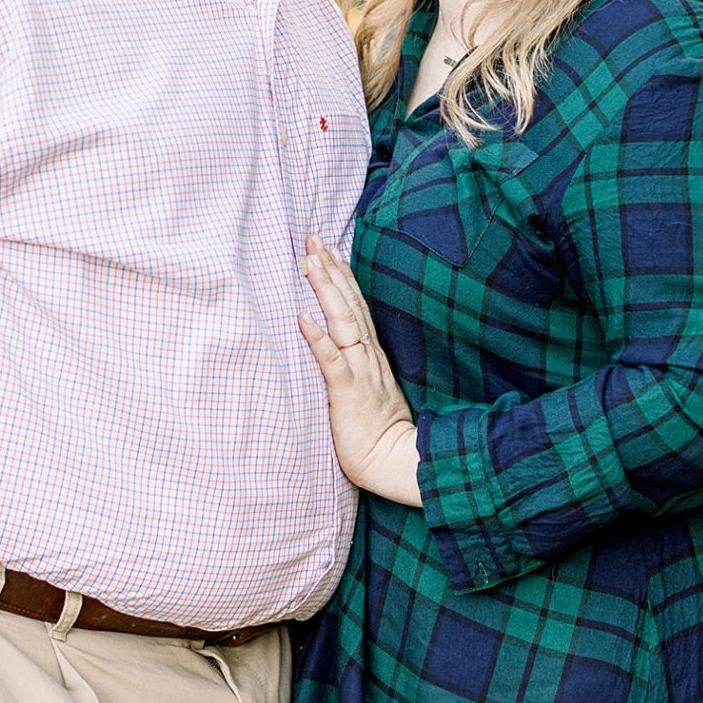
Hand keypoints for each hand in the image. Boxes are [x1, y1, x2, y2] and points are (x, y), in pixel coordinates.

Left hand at [299, 236, 422, 504]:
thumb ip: (361, 372)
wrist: (399, 465)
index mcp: (373, 357)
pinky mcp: (348, 393)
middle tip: (312, 238)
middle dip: (330, 270)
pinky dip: (318, 337)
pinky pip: (333, 361)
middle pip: (349, 304)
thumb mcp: (372, 395)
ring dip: (325, 290)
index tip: (328, 250)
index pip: (357, 308)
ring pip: (342, 322)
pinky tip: (303, 316)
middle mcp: (368, 357)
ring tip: (308, 262)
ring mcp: (360, 372)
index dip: (342, 278)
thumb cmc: (382, 436)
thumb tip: (347, 355)